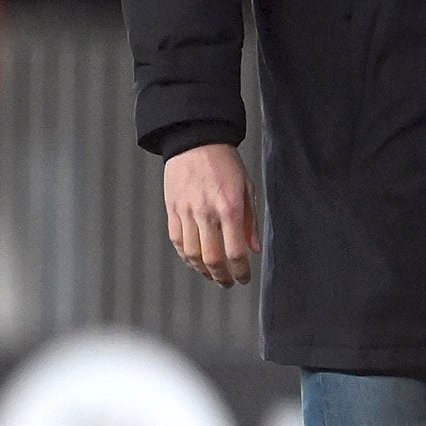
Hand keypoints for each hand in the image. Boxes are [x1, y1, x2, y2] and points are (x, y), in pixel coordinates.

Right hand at [163, 142, 256, 287]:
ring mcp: (186, 213)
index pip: (235, 251)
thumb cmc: (226, 165)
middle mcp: (207, 213)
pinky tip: (195, 261)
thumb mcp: (247, 189)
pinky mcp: (172, 210)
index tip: (245, 278)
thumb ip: (250, 222)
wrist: (196, 143)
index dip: (241, 271)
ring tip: (213, 275)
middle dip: (221, 276)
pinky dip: (186, 256)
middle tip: (228, 283)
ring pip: (191, 254)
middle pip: (211, 258)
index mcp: (230, 208)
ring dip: (202, 270)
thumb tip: (253, 249)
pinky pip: (177, 241)